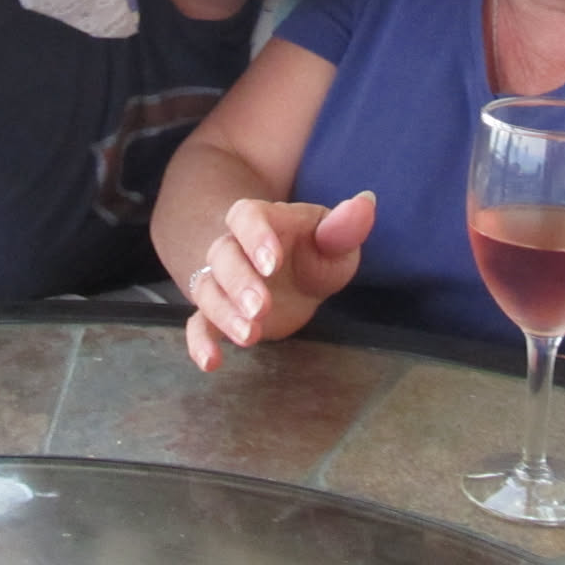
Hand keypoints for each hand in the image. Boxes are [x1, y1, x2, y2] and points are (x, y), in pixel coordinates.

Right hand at [183, 190, 375, 371]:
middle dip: (239, 282)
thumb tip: (366, 202)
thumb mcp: (336, 241)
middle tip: (261, 308)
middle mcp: (235, 246)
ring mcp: (223, 281)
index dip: (255, 237)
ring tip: (250, 337)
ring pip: (208, 289)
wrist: (294, 274)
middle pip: (223, 255)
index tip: (272, 263)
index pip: (246, 216)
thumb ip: (344, 227)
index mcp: (264, 220)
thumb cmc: (316, 251)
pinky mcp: (219, 313)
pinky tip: (210, 362)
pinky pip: (198, 323)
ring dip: (224, 313)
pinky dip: (198, 342)